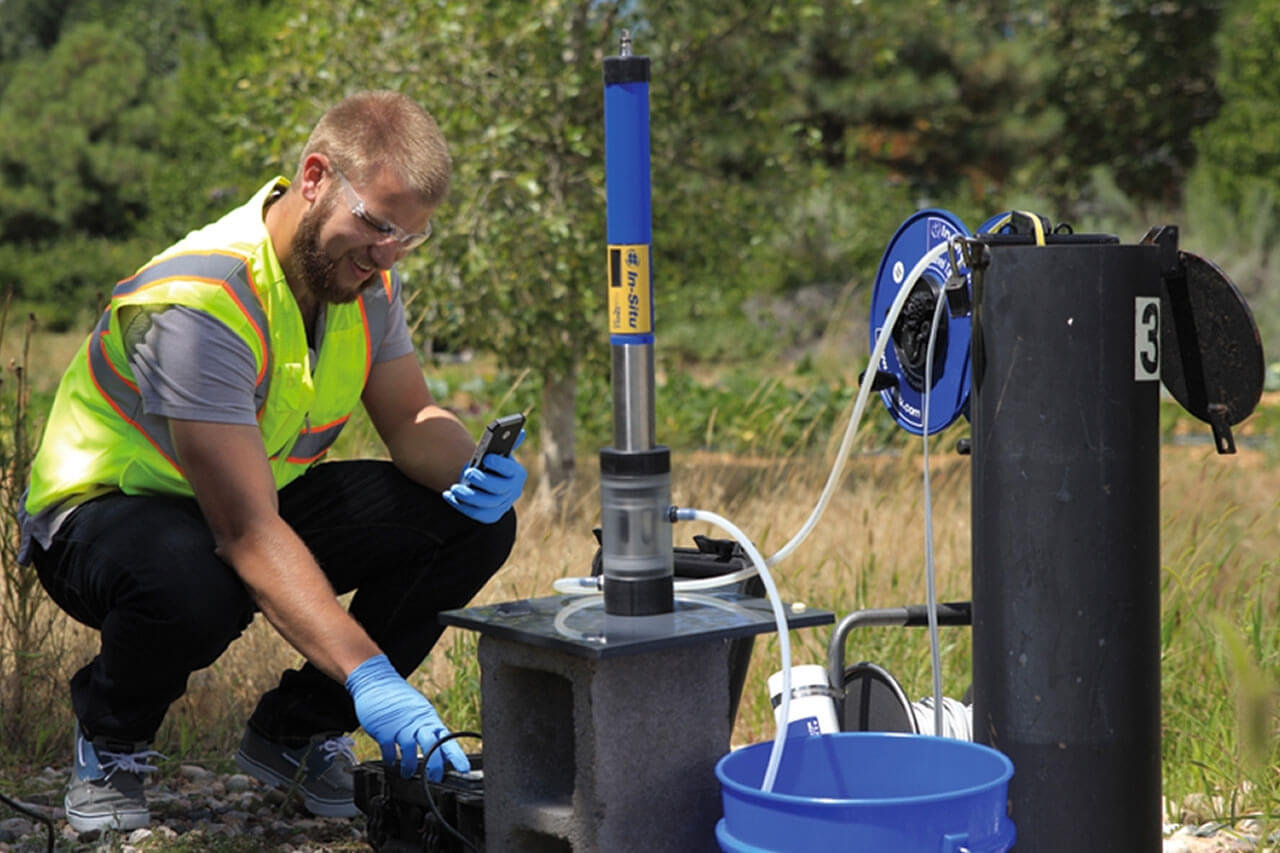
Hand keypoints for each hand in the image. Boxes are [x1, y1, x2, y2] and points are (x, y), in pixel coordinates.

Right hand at [345, 654, 468, 780]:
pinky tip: (391, 762)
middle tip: (435, 778)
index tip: (464, 768)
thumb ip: (429, 729)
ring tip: (408, 773)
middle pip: (431, 746)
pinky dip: (390, 759)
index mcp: (428, 718)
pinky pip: (389, 750)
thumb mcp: (419, 710)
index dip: (456, 755)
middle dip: (435, 765)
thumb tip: (441, 751)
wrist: (377, 681)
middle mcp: (417, 722)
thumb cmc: (398, 698)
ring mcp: (400, 726)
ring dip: (409, 767)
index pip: (447, 738)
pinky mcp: (384, 730)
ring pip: (410, 751)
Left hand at [442, 429, 526, 522]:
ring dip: (469, 496)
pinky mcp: (490, 515)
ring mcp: (502, 505)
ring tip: (454, 487)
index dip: (500, 464)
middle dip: (483, 481)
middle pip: (499, 488)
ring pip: (486, 503)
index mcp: (517, 473)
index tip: (486, 457)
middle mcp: (513, 491)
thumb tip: (520, 431)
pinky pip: (475, 513)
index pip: (511, 470)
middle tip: (468, 472)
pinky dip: (460, 505)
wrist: (488, 481)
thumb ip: (505, 443)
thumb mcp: (498, 452)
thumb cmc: (491, 463)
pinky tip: (448, 495)